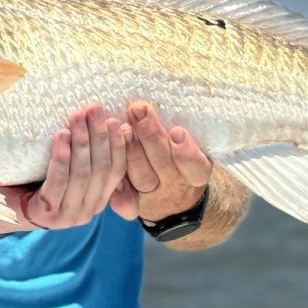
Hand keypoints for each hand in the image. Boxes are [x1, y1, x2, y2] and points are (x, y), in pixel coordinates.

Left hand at [0, 104, 127, 231]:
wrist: (6, 206)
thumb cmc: (39, 181)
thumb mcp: (68, 170)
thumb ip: (87, 156)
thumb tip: (109, 122)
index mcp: (98, 199)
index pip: (116, 171)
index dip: (117, 145)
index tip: (115, 120)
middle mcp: (88, 211)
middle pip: (100, 169)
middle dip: (99, 136)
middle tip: (94, 109)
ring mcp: (68, 215)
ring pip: (82, 174)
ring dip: (81, 142)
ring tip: (77, 117)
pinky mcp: (46, 214)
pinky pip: (58, 182)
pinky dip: (61, 157)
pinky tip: (61, 136)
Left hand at [109, 102, 212, 221]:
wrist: (174, 198)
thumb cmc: (177, 155)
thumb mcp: (189, 143)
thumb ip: (177, 126)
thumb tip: (153, 101)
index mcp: (195, 173)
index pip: (195, 165)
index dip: (186, 151)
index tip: (177, 131)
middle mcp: (175, 186)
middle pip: (165, 165)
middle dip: (151, 136)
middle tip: (138, 111)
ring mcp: (154, 198)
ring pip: (144, 179)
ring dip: (131, 153)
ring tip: (122, 128)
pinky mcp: (135, 206)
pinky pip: (127, 203)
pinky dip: (119, 191)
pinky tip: (112, 173)